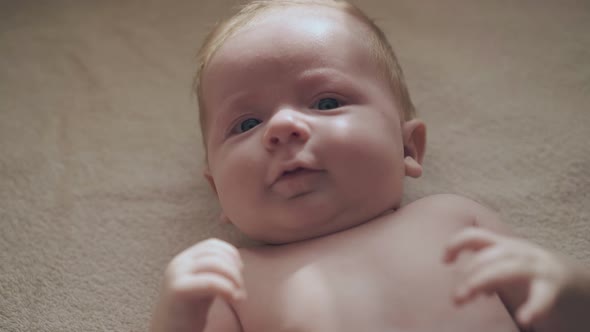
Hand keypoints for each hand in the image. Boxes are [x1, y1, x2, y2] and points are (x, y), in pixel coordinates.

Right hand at [150, 238, 245, 331]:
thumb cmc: (188, 314)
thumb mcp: (203, 286)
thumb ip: (214, 272)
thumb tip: (236, 262)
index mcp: (184, 259)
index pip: (212, 245)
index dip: (231, 254)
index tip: (240, 272)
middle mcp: (179, 263)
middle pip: (215, 253)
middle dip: (234, 269)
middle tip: (241, 289)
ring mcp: (176, 274)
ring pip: (215, 264)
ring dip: (233, 278)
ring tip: (238, 296)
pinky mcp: (178, 290)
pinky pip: (210, 282)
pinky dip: (227, 288)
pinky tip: (233, 298)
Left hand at [443, 227, 568, 327]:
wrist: (565, 273)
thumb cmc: (522, 271)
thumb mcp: (500, 265)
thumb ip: (483, 272)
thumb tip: (464, 290)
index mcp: (502, 244)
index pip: (475, 235)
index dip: (456, 243)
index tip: (444, 261)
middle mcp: (518, 251)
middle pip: (490, 256)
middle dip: (470, 274)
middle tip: (456, 298)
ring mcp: (536, 266)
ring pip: (509, 269)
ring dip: (485, 282)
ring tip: (471, 299)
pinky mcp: (552, 286)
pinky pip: (542, 295)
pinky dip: (534, 307)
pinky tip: (523, 318)